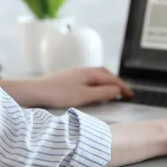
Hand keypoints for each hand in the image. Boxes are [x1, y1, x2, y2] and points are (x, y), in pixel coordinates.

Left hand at [0, 67, 132, 108]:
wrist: (35, 91)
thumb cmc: (59, 94)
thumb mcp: (85, 96)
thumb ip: (103, 93)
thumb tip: (117, 90)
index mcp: (89, 73)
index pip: (112, 78)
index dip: (122, 87)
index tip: (131, 95)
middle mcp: (83, 70)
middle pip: (105, 74)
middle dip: (116, 82)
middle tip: (124, 93)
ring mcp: (74, 73)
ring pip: (96, 76)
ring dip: (106, 82)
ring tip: (111, 92)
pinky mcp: (67, 78)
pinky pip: (88, 78)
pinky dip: (96, 83)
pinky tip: (92, 91)